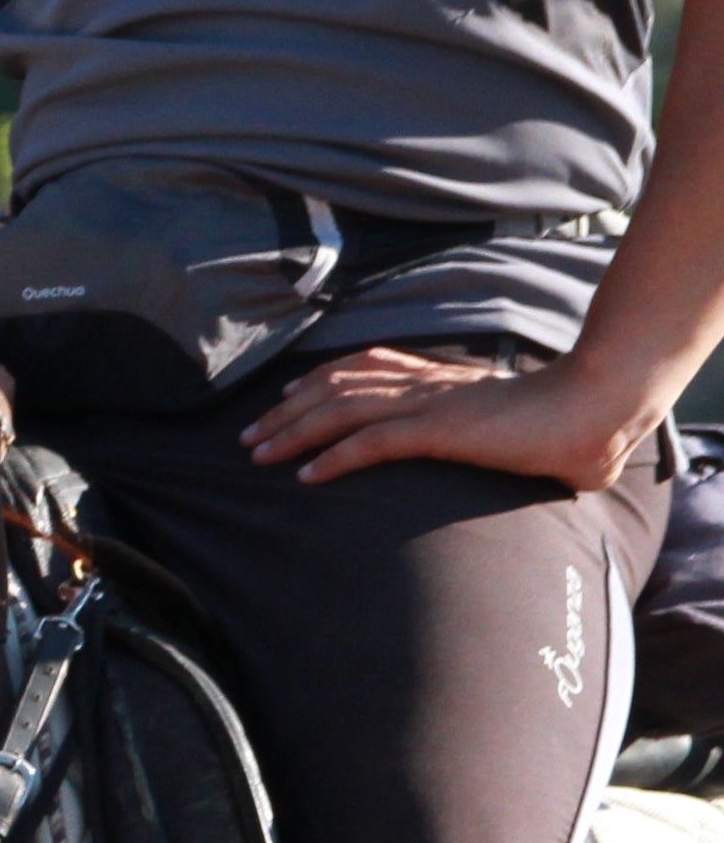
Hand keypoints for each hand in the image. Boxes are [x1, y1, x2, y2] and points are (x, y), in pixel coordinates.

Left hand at [240, 345, 648, 489]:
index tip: (284, 399)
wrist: (593, 412)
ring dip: (292, 433)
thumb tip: (478, 442)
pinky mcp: (439, 431)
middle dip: (285, 412)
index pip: (358, 367)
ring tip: (259, 455)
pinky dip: (333, 457)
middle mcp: (422, 382)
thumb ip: (478, 426)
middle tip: (250, 435)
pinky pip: (371, 442)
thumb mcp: (500, 419)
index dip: (314, 382)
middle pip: (333, 387)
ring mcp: (428, 404)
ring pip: (339, 411)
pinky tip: (306, 475)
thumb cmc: (559, 422)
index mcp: (435, 376)